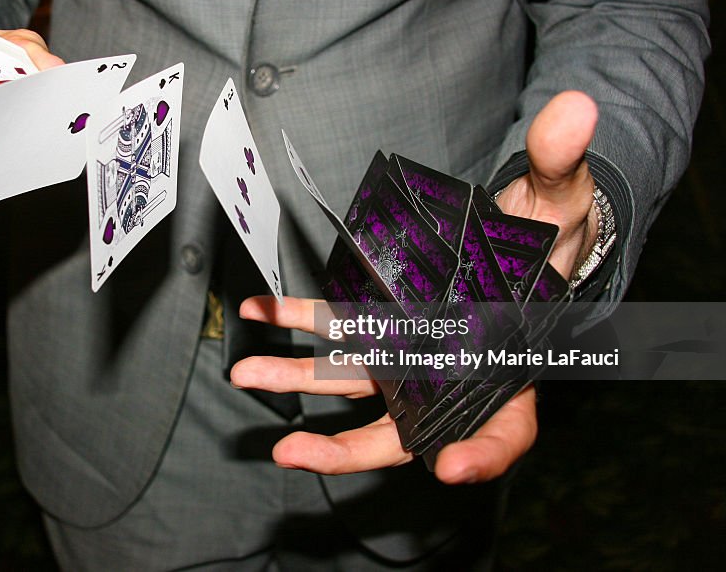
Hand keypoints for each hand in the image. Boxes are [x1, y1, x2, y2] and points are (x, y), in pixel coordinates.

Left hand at [229, 91, 599, 482]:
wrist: (515, 231)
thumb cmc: (550, 235)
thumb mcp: (564, 201)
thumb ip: (564, 164)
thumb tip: (575, 108)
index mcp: (512, 370)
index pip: (508, 430)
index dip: (485, 452)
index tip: (453, 465)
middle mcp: (452, 375)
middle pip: (406, 431)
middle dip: (349, 449)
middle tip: (297, 453)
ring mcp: (410, 353)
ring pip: (355, 381)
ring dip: (298, 377)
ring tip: (247, 373)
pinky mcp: (380, 322)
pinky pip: (336, 327)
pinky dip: (296, 316)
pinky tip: (259, 307)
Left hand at [232, 296, 537, 483]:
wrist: (518, 292)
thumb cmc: (520, 354)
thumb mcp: (521, 407)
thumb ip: (495, 446)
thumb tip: (453, 474)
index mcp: (438, 421)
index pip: (402, 452)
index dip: (357, 458)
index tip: (324, 458)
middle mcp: (407, 394)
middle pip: (362, 430)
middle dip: (324, 446)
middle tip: (285, 453)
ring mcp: (386, 354)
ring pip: (333, 371)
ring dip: (287, 374)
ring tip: (245, 376)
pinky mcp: (372, 317)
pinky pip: (328, 318)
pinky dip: (291, 313)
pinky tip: (259, 310)